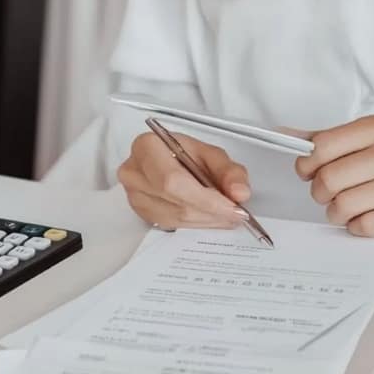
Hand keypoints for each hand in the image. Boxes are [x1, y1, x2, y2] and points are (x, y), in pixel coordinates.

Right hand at [117, 130, 251, 229]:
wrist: (168, 160)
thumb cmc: (186, 154)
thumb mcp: (211, 154)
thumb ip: (230, 171)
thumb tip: (239, 193)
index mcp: (147, 148)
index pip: (174, 181)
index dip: (205, 198)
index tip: (232, 207)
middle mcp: (134, 173)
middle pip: (175, 203)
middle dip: (211, 212)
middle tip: (236, 214)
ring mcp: (134, 195)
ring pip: (176, 218)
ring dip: (207, 220)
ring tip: (227, 215)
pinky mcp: (140, 212)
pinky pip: (172, 225)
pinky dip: (197, 224)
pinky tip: (211, 217)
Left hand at [294, 115, 373, 236]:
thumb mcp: (372, 139)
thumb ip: (330, 139)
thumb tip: (285, 135)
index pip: (323, 146)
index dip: (307, 164)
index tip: (309, 171)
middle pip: (330, 179)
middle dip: (320, 192)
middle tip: (327, 193)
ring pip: (345, 206)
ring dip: (337, 212)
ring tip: (346, 207)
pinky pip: (366, 226)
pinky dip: (357, 227)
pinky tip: (365, 217)